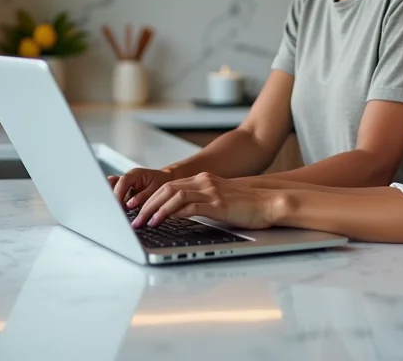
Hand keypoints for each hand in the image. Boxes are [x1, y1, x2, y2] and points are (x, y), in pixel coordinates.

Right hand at [107, 166, 177, 208]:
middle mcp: (128, 178)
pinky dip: (117, 202)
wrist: (167, 180)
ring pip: (114, 191)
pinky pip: (118, 195)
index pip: (123, 181)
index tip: (118, 206)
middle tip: (116, 212)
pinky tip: (115, 209)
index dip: (118, 194)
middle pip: (115, 187)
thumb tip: (129, 204)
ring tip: (115, 212)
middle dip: (114, 200)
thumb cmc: (163, 182)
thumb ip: (142, 196)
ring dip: (115, 201)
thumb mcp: (155, 189)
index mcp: (135, 174)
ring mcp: (125, 184)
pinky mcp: (125, 191)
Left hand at [131, 173, 282, 230]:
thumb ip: (203, 203)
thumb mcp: (221, 201)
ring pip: (171, 196)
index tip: (137, 210)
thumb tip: (183, 215)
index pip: (169, 186)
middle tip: (132, 219)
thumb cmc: (248, 206)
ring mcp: (210, 191)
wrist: (270, 203)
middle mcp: (204, 181)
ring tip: (141, 223)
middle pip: (165, 189)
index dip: (150, 198)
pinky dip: (168, 214)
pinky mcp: (216, 203)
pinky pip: (185, 206)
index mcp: (204, 180)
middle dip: (145, 204)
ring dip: (152, 209)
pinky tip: (159, 222)